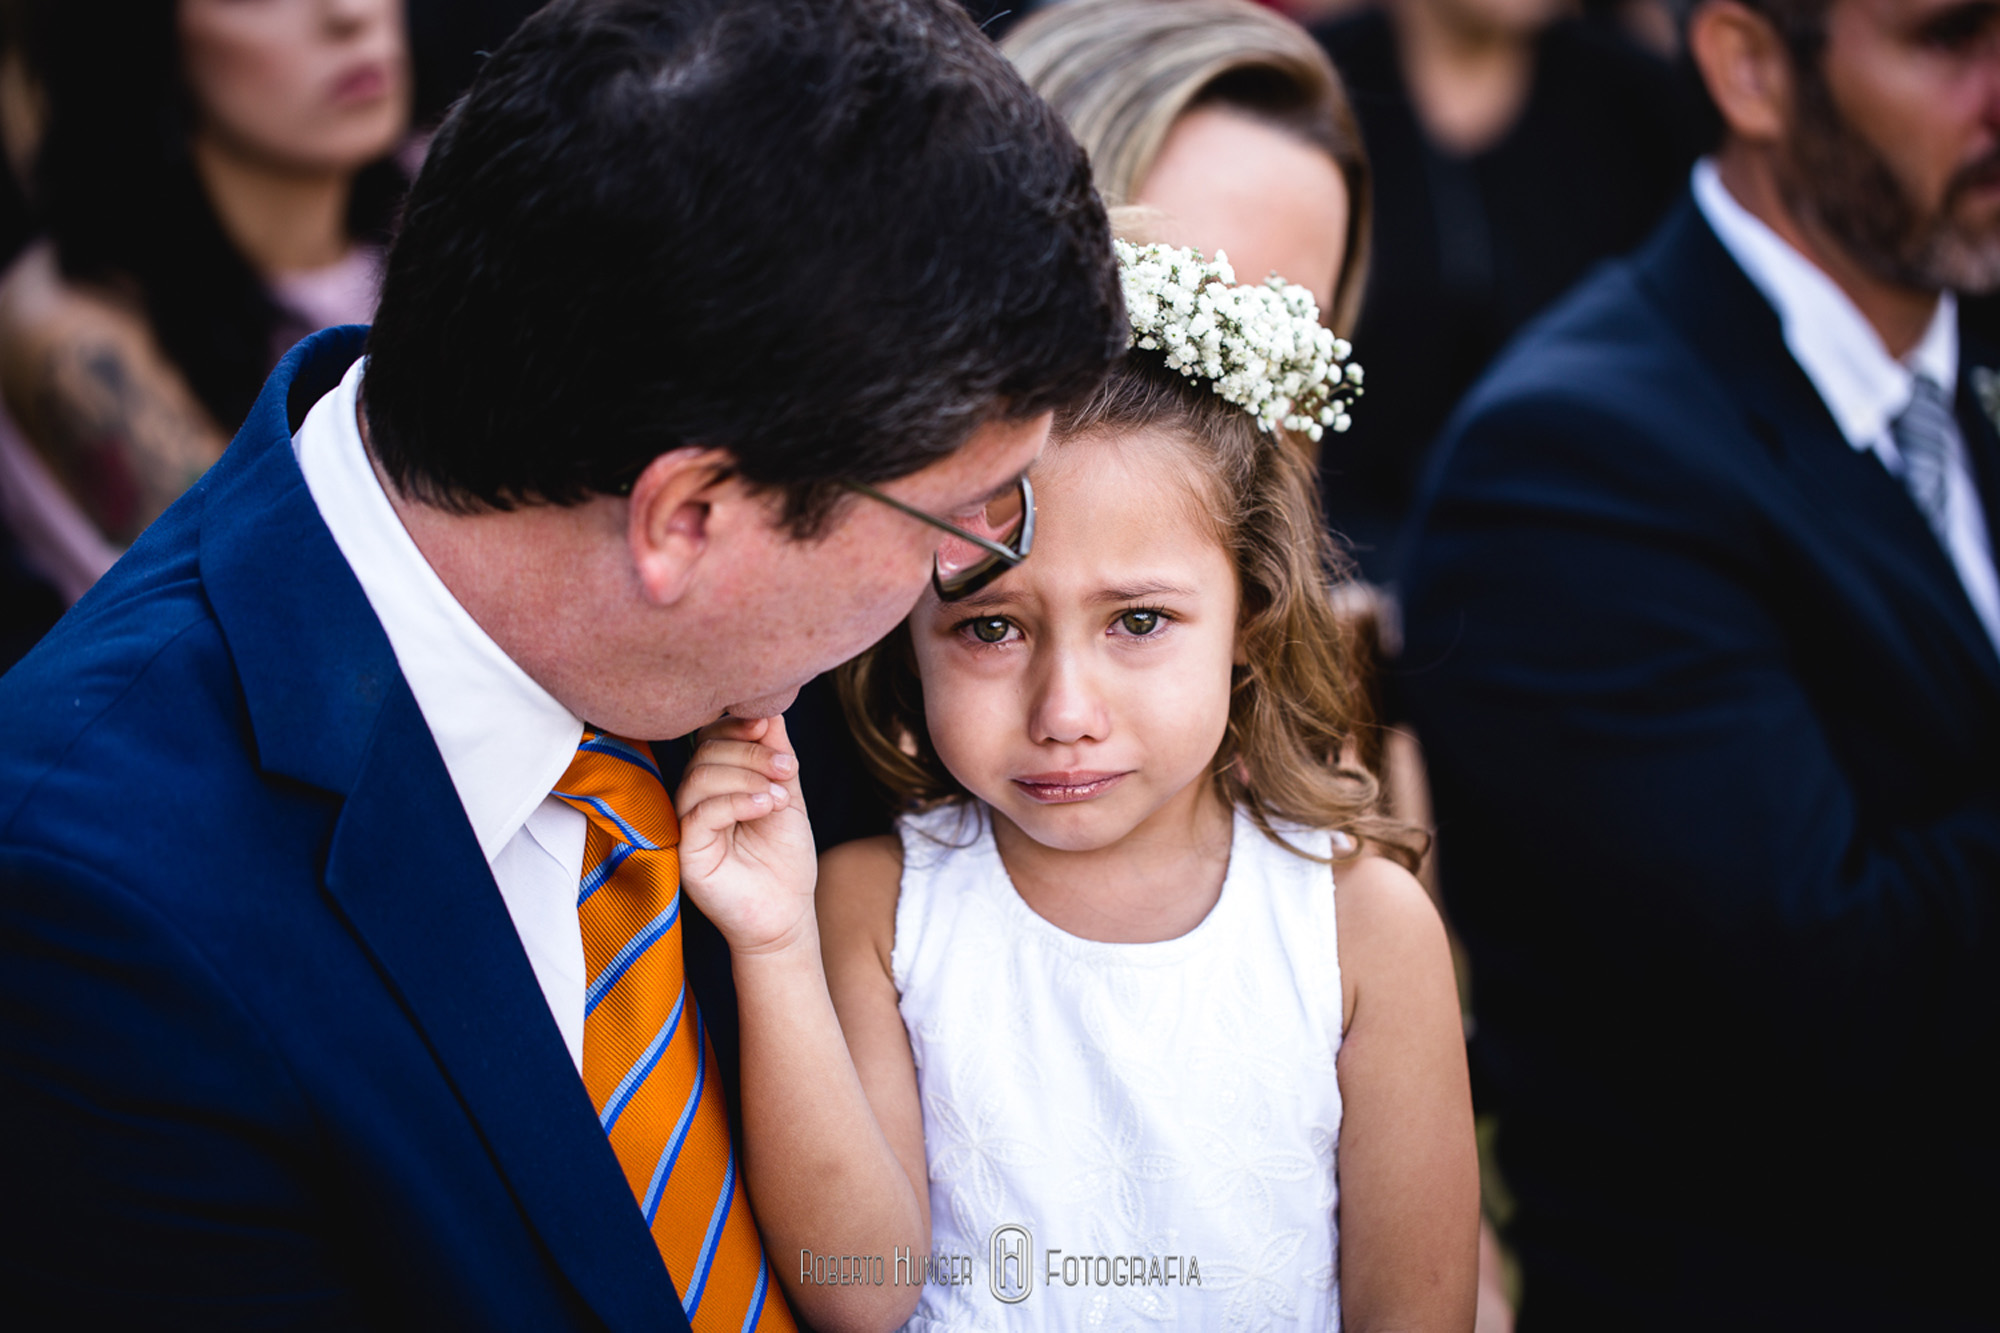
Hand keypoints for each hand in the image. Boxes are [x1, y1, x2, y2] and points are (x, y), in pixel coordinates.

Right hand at [674, 715, 817, 955]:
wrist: (786, 912)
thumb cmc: (784, 857)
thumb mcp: (786, 794)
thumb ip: (776, 754)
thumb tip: (769, 709)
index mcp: (715, 781)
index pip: (710, 736)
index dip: (736, 726)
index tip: (768, 729)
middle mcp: (694, 799)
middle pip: (705, 752)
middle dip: (750, 752)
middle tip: (787, 769)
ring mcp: (685, 824)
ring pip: (700, 776)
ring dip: (746, 776)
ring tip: (779, 796)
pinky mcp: (685, 850)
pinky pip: (699, 812)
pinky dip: (736, 800)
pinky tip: (765, 806)